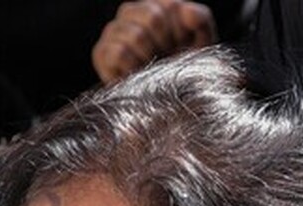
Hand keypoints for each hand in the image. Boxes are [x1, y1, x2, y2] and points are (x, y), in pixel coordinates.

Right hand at [92, 0, 216, 84]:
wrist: (164, 98)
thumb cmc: (181, 67)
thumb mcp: (201, 42)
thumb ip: (201, 20)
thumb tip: (186, 10)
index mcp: (154, 4)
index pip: (170, 5)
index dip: (180, 31)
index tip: (180, 47)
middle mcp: (131, 12)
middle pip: (153, 17)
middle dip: (165, 44)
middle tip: (165, 58)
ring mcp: (113, 30)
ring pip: (135, 35)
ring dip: (149, 57)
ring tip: (150, 66)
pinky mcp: (101, 52)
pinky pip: (118, 52)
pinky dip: (132, 66)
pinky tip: (136, 72)